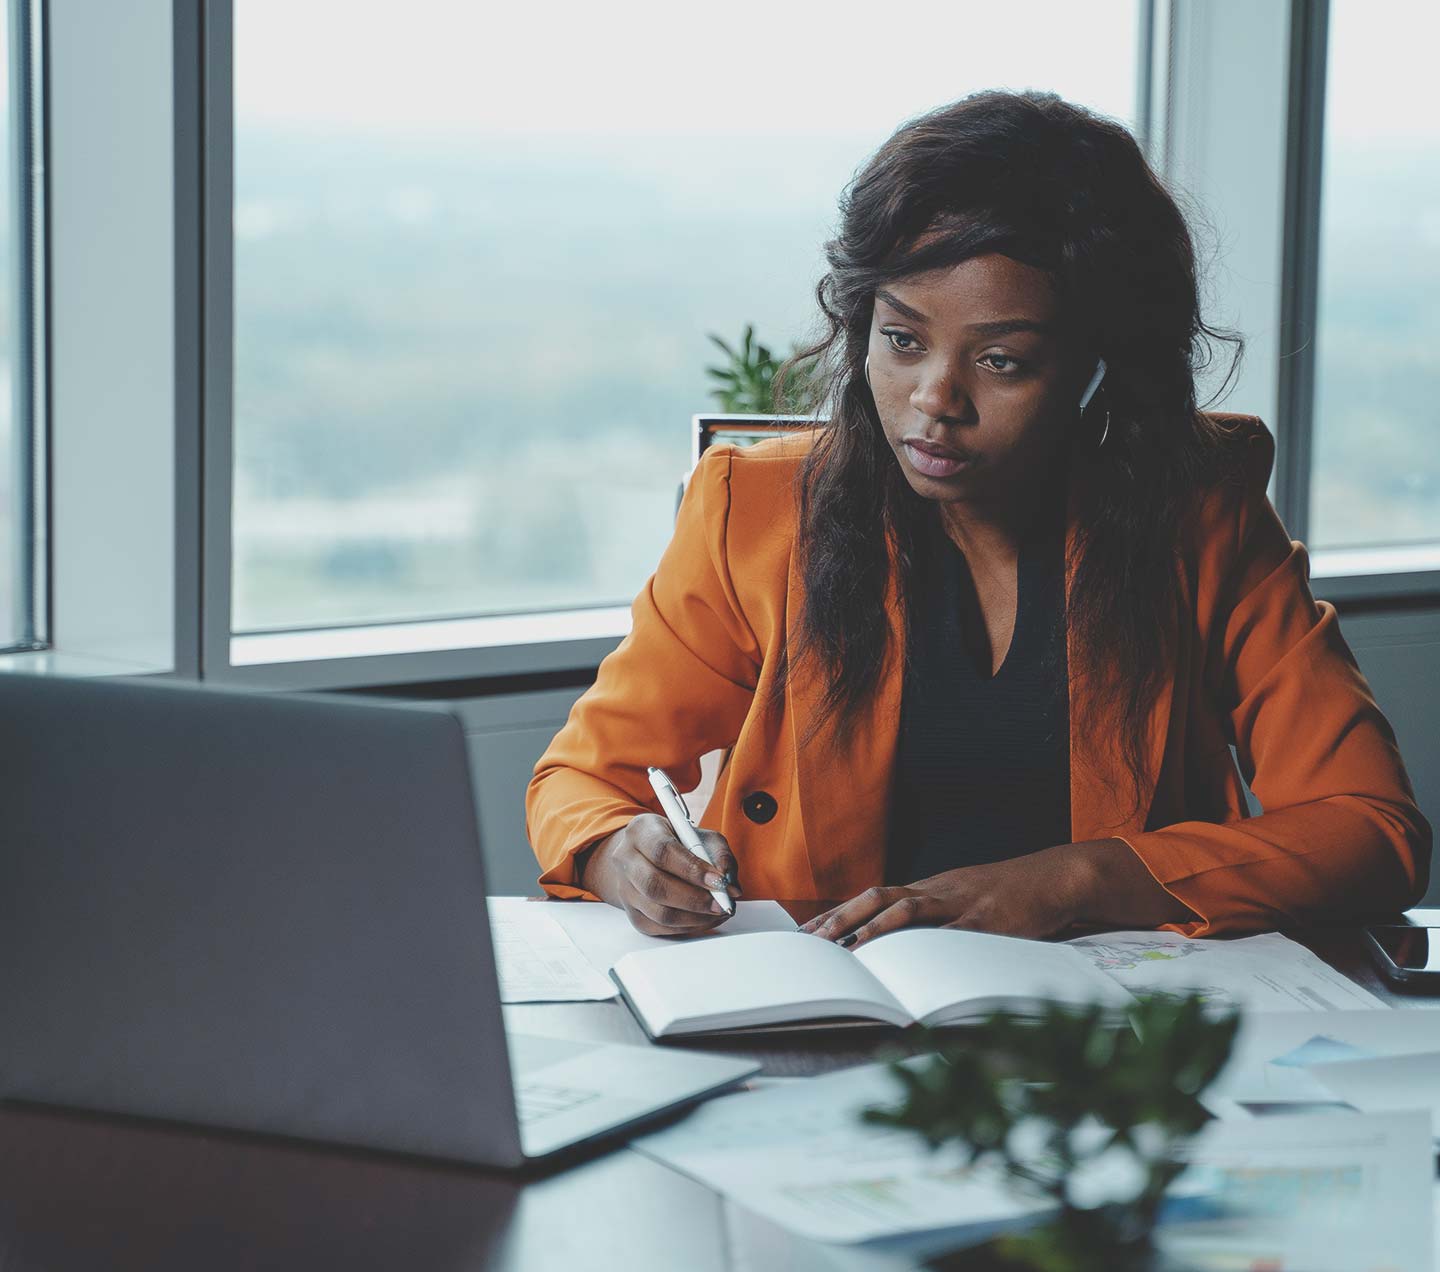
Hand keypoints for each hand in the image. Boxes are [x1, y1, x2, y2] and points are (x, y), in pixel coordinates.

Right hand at [579, 813, 741, 936]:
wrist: (648, 855)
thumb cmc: (677, 843)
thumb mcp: (701, 836)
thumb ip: (718, 853)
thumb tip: (728, 882)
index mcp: (641, 830)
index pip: (662, 851)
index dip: (693, 869)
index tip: (719, 881)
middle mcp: (626, 858)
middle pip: (655, 886)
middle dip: (695, 899)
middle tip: (721, 903)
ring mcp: (624, 889)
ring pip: (658, 912)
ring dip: (694, 917)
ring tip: (717, 912)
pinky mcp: (632, 914)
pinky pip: (659, 928)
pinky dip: (687, 927)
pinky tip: (704, 918)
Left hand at [797, 839, 1190, 948]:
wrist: (1057, 877)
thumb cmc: (1011, 893)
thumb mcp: (965, 899)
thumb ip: (936, 918)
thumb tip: (901, 942)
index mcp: (931, 887)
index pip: (875, 898)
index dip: (841, 914)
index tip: (810, 933)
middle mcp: (939, 890)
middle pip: (880, 898)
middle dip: (844, 919)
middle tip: (814, 942)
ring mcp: (962, 903)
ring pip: (908, 910)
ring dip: (875, 931)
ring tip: (849, 950)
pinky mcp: (989, 920)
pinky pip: (953, 935)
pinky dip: (929, 949)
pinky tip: (911, 962)